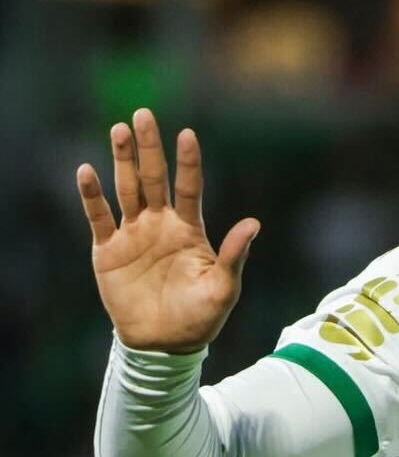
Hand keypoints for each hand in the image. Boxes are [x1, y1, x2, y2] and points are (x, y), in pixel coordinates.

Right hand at [76, 108, 259, 353]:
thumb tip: (254, 223)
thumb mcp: (224, 287)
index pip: (189, 187)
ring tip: (118, 129)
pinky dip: (91, 196)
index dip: (188, 162)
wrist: (164, 343)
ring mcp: (133, 234)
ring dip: (121, 160)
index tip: (187, 134)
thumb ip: (234, 255)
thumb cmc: (201, 316)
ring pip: (127, 189)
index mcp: (190, 229)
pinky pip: (98, 217)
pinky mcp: (108, 251)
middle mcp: (160, 224)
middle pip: (154, 178)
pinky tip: (86, 171)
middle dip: (149, 147)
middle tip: (143, 114)